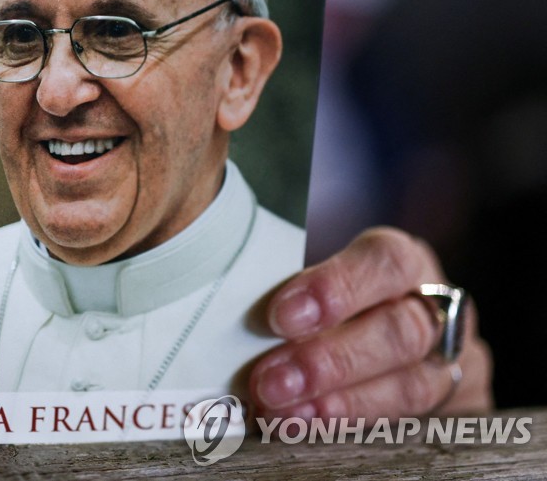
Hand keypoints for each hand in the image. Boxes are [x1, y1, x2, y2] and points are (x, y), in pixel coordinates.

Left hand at [249, 227, 492, 420]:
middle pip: (399, 331)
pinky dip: (359, 431)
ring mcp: (456, 363)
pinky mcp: (461, 410)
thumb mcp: (319, 293)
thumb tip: (232, 330)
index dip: (335, 287)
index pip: (385, 260)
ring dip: (341, 404)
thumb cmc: (336, 312)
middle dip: (330, 359)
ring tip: (286, 416)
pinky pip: (416, 427)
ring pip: (411, 385)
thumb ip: (293, 304)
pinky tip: (316, 433)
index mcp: (405, 263)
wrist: (389, 349)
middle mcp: (439, 309)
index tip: (279, 316)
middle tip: (270, 382)